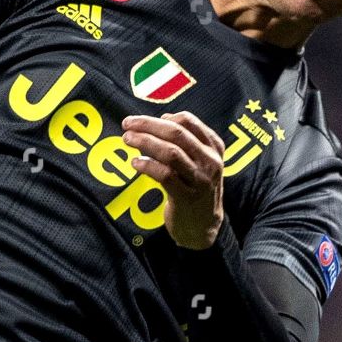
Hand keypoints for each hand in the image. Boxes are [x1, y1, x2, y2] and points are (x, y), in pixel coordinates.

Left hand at [122, 112, 224, 249]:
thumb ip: (186, 141)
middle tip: (127, 124)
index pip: (189, 121)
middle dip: (148, 125)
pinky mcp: (187, 197)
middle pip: (177, 134)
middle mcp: (210, 161)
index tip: (143, 120)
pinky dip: (147, 165)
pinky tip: (135, 163)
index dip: (163, 117)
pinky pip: (164, 175)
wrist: (203, 225)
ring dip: (145, 142)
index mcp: (214, 147)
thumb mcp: (200, 161)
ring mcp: (200, 180)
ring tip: (127, 140)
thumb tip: (162, 119)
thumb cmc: (195, 187)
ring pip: (171, 153)